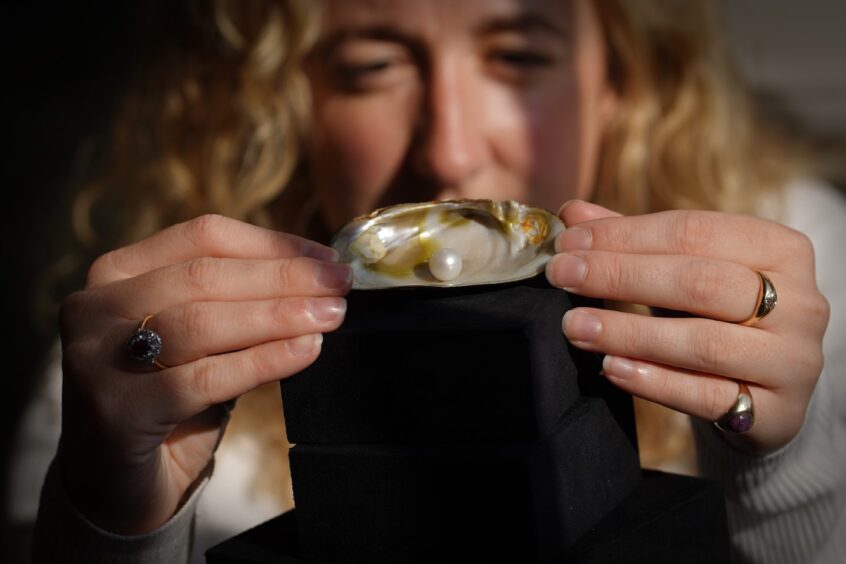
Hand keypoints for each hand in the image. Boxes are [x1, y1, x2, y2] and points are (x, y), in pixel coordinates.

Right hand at [57, 215, 350, 533]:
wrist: (119, 486)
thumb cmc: (170, 402)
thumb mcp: (204, 342)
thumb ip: (240, 307)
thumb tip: (318, 281)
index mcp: (117, 274)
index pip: (203, 238)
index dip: (272, 244)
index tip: (328, 259)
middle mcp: (95, 306)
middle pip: (204, 275)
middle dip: (284, 278)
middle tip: (340, 285)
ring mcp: (96, 357)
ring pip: (202, 321)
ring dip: (278, 315)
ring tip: (331, 316)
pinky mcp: (116, 409)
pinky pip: (204, 377)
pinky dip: (263, 360)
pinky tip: (307, 351)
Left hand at [545, 201, 829, 454]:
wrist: (767, 393)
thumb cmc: (717, 317)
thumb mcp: (684, 270)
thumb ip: (634, 241)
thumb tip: (571, 214)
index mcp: (779, 248)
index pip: (693, 231)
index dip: (625, 235)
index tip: (568, 242)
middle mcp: (800, 302)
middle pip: (700, 282)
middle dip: (621, 276)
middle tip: (562, 276)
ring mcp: (793, 360)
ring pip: (703, 342)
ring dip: (628, 332)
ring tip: (574, 325)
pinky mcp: (779, 413)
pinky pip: (708, 396)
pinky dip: (654, 382)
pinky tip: (610, 368)